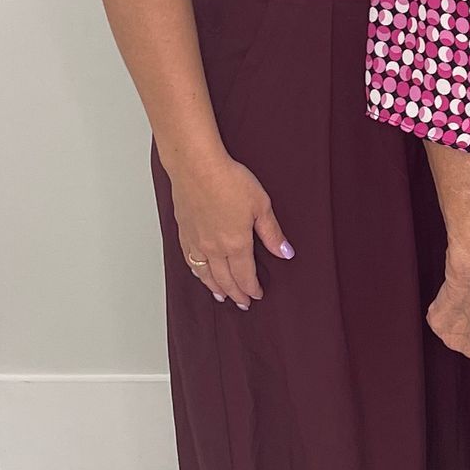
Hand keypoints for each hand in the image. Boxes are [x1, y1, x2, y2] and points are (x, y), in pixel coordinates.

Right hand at [170, 153, 291, 310]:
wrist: (196, 166)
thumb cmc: (228, 180)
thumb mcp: (261, 205)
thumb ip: (272, 233)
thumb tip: (285, 252)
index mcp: (236, 244)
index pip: (245, 276)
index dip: (252, 288)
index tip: (257, 295)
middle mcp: (214, 248)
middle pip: (225, 280)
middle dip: (236, 294)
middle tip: (242, 303)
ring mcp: (196, 242)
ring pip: (205, 274)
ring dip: (215, 287)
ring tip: (221, 296)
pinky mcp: (183, 232)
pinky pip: (190, 261)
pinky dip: (197, 272)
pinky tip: (200, 273)